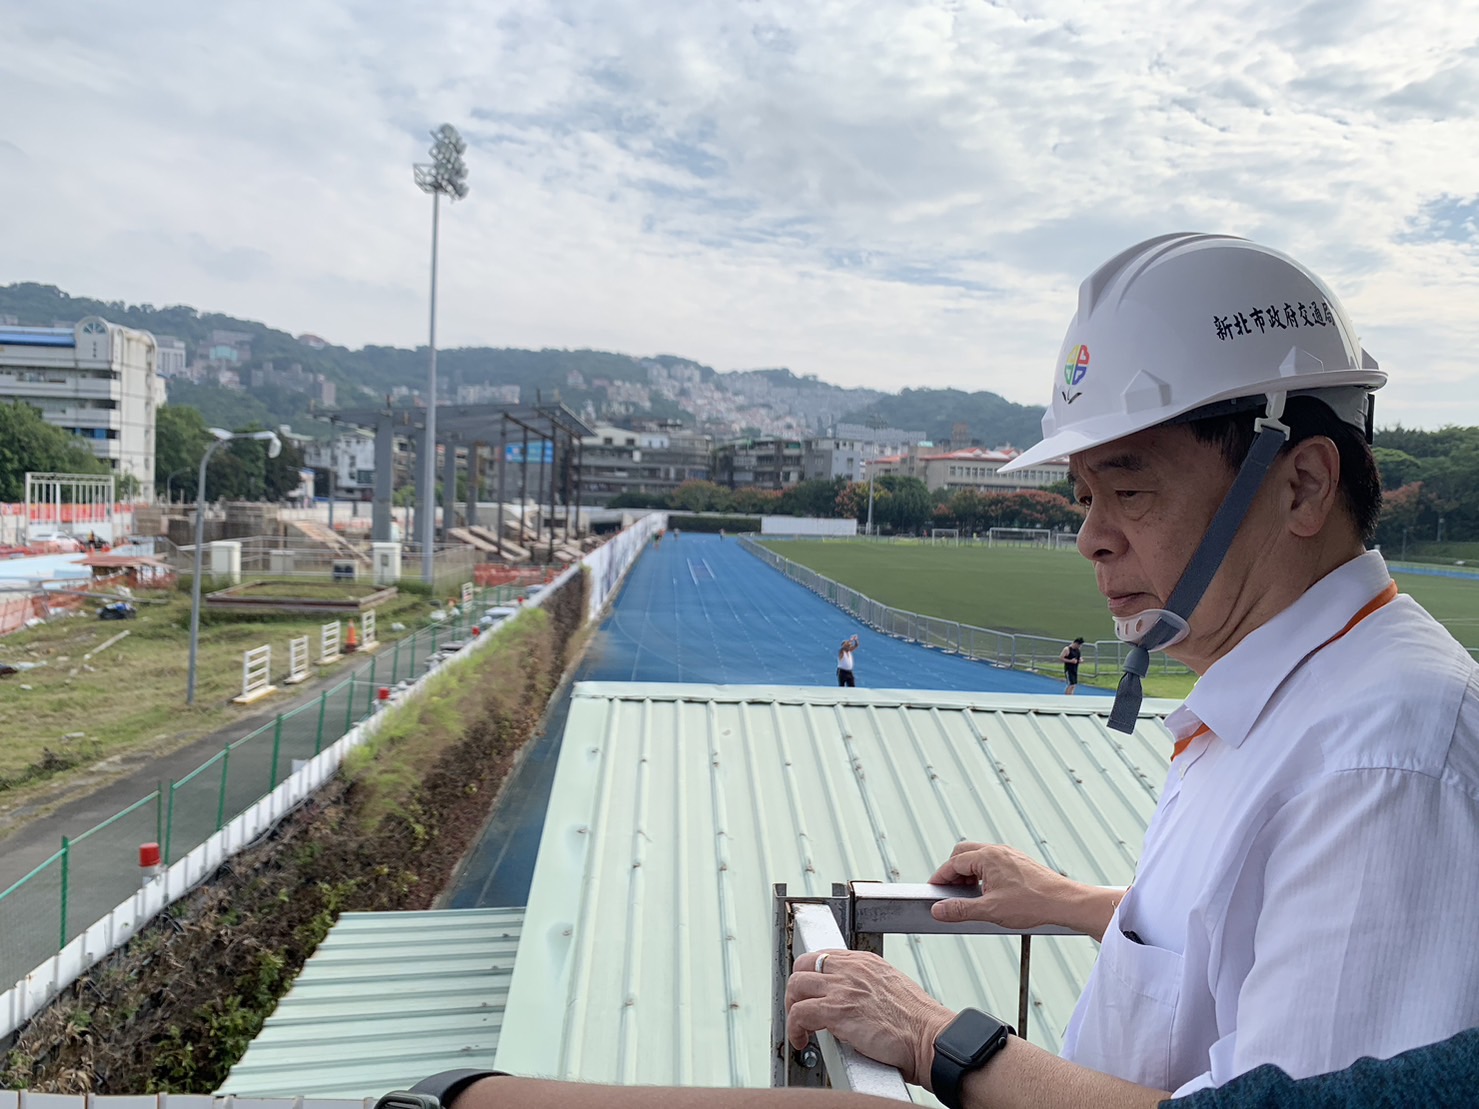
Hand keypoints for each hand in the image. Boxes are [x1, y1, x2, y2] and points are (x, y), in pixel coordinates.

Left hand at [786, 949, 954, 1087]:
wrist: (929, 1037)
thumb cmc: (918, 1022)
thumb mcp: (892, 988)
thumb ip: (868, 987)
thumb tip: (853, 1000)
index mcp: (866, 962)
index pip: (825, 956)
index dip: (813, 975)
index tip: (811, 992)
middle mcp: (852, 968)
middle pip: (804, 964)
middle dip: (797, 988)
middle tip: (800, 1007)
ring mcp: (842, 987)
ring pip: (796, 985)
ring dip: (792, 1007)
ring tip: (799, 1026)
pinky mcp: (836, 1011)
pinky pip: (799, 1014)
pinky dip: (794, 1029)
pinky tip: (801, 1039)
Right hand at [929, 842, 1084, 930]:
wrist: (1064, 903)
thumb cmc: (1034, 903)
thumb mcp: (990, 910)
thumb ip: (960, 909)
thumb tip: (939, 910)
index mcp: (988, 857)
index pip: (954, 862)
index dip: (940, 877)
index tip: (934, 888)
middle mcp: (999, 851)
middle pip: (964, 853)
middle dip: (953, 871)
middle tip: (948, 890)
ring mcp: (1010, 855)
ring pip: (980, 857)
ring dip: (969, 872)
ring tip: (968, 894)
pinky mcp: (1020, 863)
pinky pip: (994, 862)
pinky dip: (983, 873)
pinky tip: (988, 893)